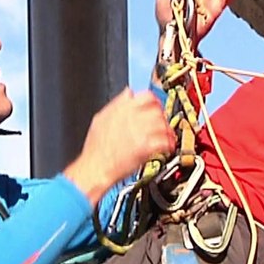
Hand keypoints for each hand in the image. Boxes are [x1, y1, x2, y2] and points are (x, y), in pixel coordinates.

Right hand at [64, 88, 174, 203]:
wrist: (95, 167)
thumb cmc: (95, 149)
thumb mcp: (100, 118)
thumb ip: (117, 104)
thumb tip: (127, 95)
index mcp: (122, 108)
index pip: (146, 96)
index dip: (154, 102)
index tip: (156, 108)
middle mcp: (132, 116)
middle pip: (157, 110)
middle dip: (161, 118)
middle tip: (161, 125)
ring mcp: (140, 130)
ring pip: (163, 124)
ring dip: (167, 131)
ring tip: (166, 137)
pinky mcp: (146, 146)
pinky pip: (165, 141)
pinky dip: (168, 145)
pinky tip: (166, 148)